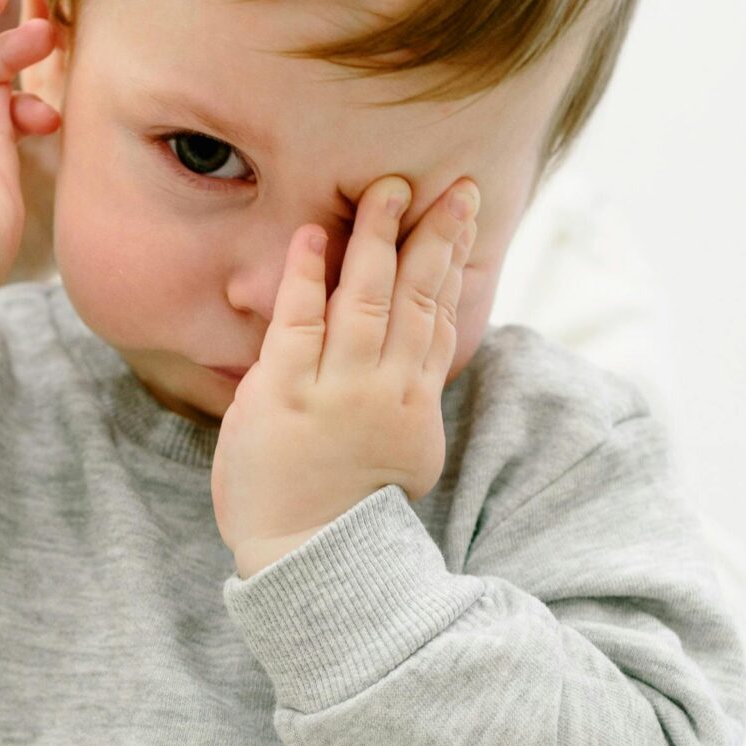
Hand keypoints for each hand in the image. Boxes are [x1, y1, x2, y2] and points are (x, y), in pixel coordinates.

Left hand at [212, 176, 479, 577]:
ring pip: (367, 298)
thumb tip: (417, 352)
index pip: (439, 314)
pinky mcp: (283, 393)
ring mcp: (336, 389)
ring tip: (383, 190)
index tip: (462, 213)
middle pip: (417, 296)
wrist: (309, 561)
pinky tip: (313, 236)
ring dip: (376, 238)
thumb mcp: (403, 453)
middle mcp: (385, 388)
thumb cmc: (345, 510)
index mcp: (415, 401)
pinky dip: (306, 276)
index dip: (453, 258)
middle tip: (449, 184)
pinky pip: (298, 321)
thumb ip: (407, 396)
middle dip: (434, 234)